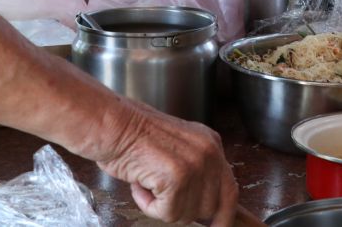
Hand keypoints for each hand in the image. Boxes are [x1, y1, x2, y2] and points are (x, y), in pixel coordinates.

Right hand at [96, 100, 237, 225]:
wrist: (111, 124)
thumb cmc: (132, 136)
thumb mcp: (177, 147)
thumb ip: (196, 170)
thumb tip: (205, 206)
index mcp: (211, 144)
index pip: (229, 190)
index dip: (223, 215)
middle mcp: (209, 153)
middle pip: (210, 207)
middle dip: (183, 208)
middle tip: (160, 191)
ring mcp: (195, 165)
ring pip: (187, 214)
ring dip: (162, 205)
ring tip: (147, 180)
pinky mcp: (178, 178)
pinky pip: (166, 213)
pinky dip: (148, 205)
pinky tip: (140, 183)